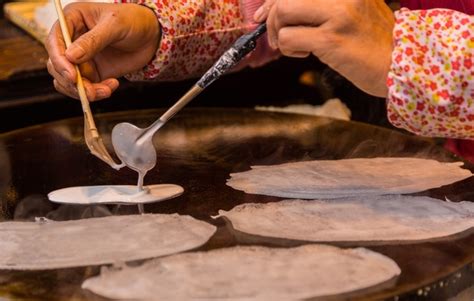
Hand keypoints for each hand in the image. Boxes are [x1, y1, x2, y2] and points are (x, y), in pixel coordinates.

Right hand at [46, 3, 159, 100]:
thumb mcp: (114, 25)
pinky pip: (84, 88)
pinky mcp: (92, 73)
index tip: (72, 75)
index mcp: (72, 19)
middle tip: (89, 91)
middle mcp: (72, 40)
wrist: (151, 36)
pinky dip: (95, 93)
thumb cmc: (133, 20)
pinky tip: (112, 86)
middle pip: (56, 64)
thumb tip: (71, 56)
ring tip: (106, 90)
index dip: (59, 60)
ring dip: (83, 90)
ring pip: (67, 80)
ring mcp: (81, 58)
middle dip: (71, 81)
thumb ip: (93, 40)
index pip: (54, 41)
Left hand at [255, 0, 394, 96]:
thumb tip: (279, 7)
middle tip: (276, 37)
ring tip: (295, 47)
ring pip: (283, 12)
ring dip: (279, 34)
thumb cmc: (373, 41)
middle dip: (271, 17)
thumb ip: (322, 6)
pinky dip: (289, 49)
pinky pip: (289, 38)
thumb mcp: (353, 10)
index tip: (264, 14)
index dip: (273, 0)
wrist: (401, 64)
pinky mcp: (331, 39)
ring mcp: (337, 14)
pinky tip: (305, 54)